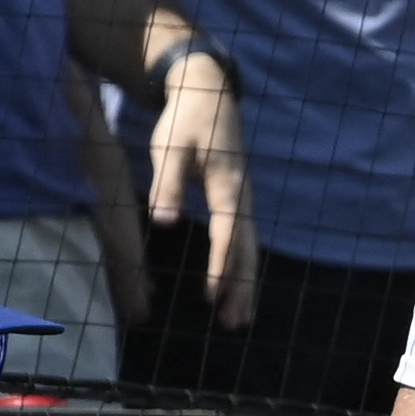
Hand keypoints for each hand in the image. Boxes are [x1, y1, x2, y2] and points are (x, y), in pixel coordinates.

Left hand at [147, 45, 256, 328]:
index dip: (222, 265)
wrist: (208, 92)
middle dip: (241, 288)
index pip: (229, 234)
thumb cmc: (186, 120)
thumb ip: (167, 186)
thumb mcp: (169, 148)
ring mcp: (245, 201)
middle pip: (247, 251)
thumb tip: (165, 224)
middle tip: (235, 323)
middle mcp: (243, 199)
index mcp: (227, 186)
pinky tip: (236, 287)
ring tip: (240, 319)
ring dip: (245, 284)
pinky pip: (245, 242)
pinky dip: (241, 268)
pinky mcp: (239, 201)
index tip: (214, 295)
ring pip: (250, 249)